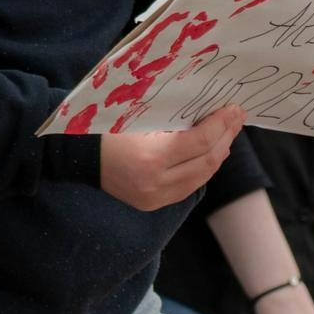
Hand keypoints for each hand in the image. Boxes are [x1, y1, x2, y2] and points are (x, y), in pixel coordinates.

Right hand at [99, 107, 244, 211]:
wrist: (77, 154)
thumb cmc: (105, 126)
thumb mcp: (137, 116)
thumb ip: (171, 118)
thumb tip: (207, 111)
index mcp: (151, 157)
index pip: (199, 142)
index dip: (220, 125)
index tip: (233, 109)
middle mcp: (156, 183)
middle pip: (206, 163)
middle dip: (225, 138)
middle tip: (237, 118)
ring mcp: (155, 198)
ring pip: (201, 178)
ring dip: (217, 154)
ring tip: (227, 134)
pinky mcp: (153, 203)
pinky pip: (188, 188)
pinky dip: (202, 169)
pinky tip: (208, 154)